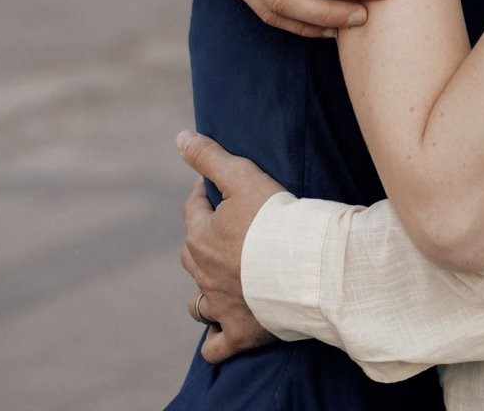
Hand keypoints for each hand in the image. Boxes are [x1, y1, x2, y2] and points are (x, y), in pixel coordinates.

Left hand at [178, 130, 285, 363]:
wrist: (304, 265)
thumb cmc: (275, 217)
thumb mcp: (242, 176)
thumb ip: (209, 157)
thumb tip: (179, 137)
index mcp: (201, 236)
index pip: (193, 209)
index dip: (202, 195)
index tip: (214, 187)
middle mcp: (204, 273)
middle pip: (190, 255)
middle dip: (200, 241)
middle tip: (222, 230)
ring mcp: (221, 305)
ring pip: (197, 303)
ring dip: (202, 293)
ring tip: (216, 284)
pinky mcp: (240, 332)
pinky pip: (216, 345)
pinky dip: (215, 340)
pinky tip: (218, 335)